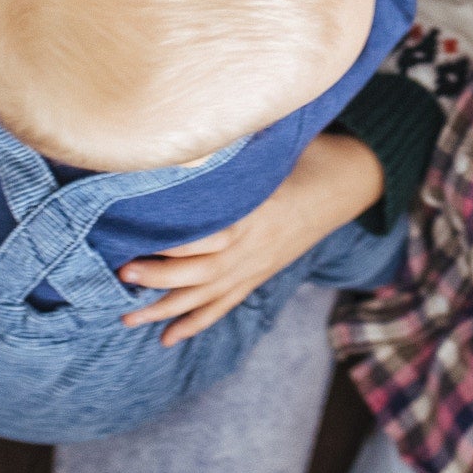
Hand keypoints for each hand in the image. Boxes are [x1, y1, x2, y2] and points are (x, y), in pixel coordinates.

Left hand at [118, 133, 384, 344]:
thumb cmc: (308, 158)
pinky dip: (196, 323)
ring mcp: (257, 266)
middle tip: (124, 273)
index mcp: (259, 213)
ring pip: (208, 296)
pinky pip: (225, 305)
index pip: (214, 235)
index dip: (178, 243)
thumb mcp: (276, 150)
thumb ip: (238, 154)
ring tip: (128, 318)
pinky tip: (168, 337)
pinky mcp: (259, 276)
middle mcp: (256, 247)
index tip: (141, 238)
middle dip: (162, 277)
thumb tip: (196, 134)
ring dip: (167, 309)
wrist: (347, 182)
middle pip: (204, 272)